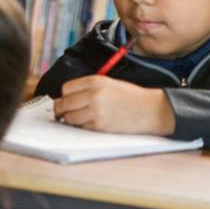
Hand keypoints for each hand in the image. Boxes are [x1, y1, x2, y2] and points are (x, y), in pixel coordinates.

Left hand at [53, 76, 175, 135]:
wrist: (149, 109)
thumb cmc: (130, 96)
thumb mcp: (110, 83)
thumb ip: (90, 87)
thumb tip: (69, 97)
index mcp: (96, 81)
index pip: (67, 88)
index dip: (64, 95)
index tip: (65, 99)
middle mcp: (93, 95)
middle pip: (64, 103)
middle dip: (61, 109)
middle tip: (61, 112)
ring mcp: (96, 111)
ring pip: (69, 118)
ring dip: (69, 120)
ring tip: (74, 119)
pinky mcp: (99, 126)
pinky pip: (81, 128)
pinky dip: (81, 127)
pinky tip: (88, 123)